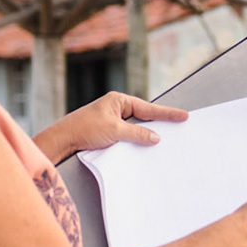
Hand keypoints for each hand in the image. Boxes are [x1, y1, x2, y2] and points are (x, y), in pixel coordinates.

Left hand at [40, 92, 186, 159]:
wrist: (63, 140)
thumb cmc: (84, 129)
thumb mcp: (114, 131)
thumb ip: (137, 133)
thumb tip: (156, 137)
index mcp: (119, 101)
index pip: (148, 108)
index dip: (167, 113)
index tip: (184, 115)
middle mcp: (117, 108)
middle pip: (144, 116)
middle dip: (160, 122)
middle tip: (180, 126)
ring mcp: (113, 119)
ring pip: (137, 127)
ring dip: (147, 134)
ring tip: (166, 139)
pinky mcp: (109, 131)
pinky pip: (129, 134)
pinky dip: (137, 140)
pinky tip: (145, 146)